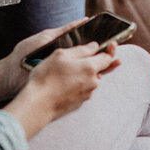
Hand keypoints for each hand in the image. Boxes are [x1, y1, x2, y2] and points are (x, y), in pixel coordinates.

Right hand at [2, 31, 120, 137]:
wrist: (38, 105)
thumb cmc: (47, 77)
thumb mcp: (61, 55)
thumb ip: (81, 49)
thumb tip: (94, 46)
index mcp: (90, 68)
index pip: (107, 58)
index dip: (110, 50)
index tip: (112, 44)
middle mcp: (92, 82)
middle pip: (99, 69)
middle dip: (94, 61)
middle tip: (85, 56)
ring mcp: (86, 94)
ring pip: (90, 79)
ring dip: (83, 73)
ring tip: (66, 70)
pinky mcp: (79, 103)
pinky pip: (82, 89)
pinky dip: (76, 83)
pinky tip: (63, 81)